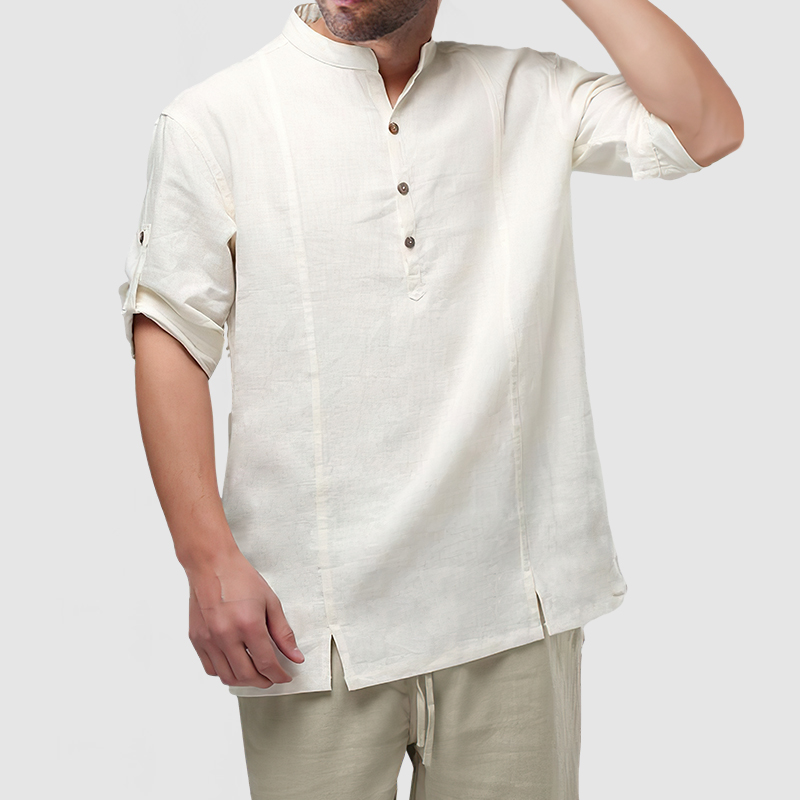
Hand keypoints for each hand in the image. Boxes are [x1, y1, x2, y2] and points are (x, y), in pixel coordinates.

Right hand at [186, 550, 304, 688]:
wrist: (212, 565)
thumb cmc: (241, 579)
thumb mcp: (271, 602)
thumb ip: (283, 633)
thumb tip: (295, 656)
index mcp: (248, 625)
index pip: (266, 663)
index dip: (279, 675)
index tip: (285, 677)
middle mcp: (226, 635)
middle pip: (247, 675)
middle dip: (264, 681)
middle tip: (272, 678)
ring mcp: (209, 639)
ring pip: (227, 676)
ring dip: (244, 680)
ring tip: (255, 673)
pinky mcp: (196, 639)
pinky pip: (210, 668)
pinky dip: (225, 672)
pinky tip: (235, 664)